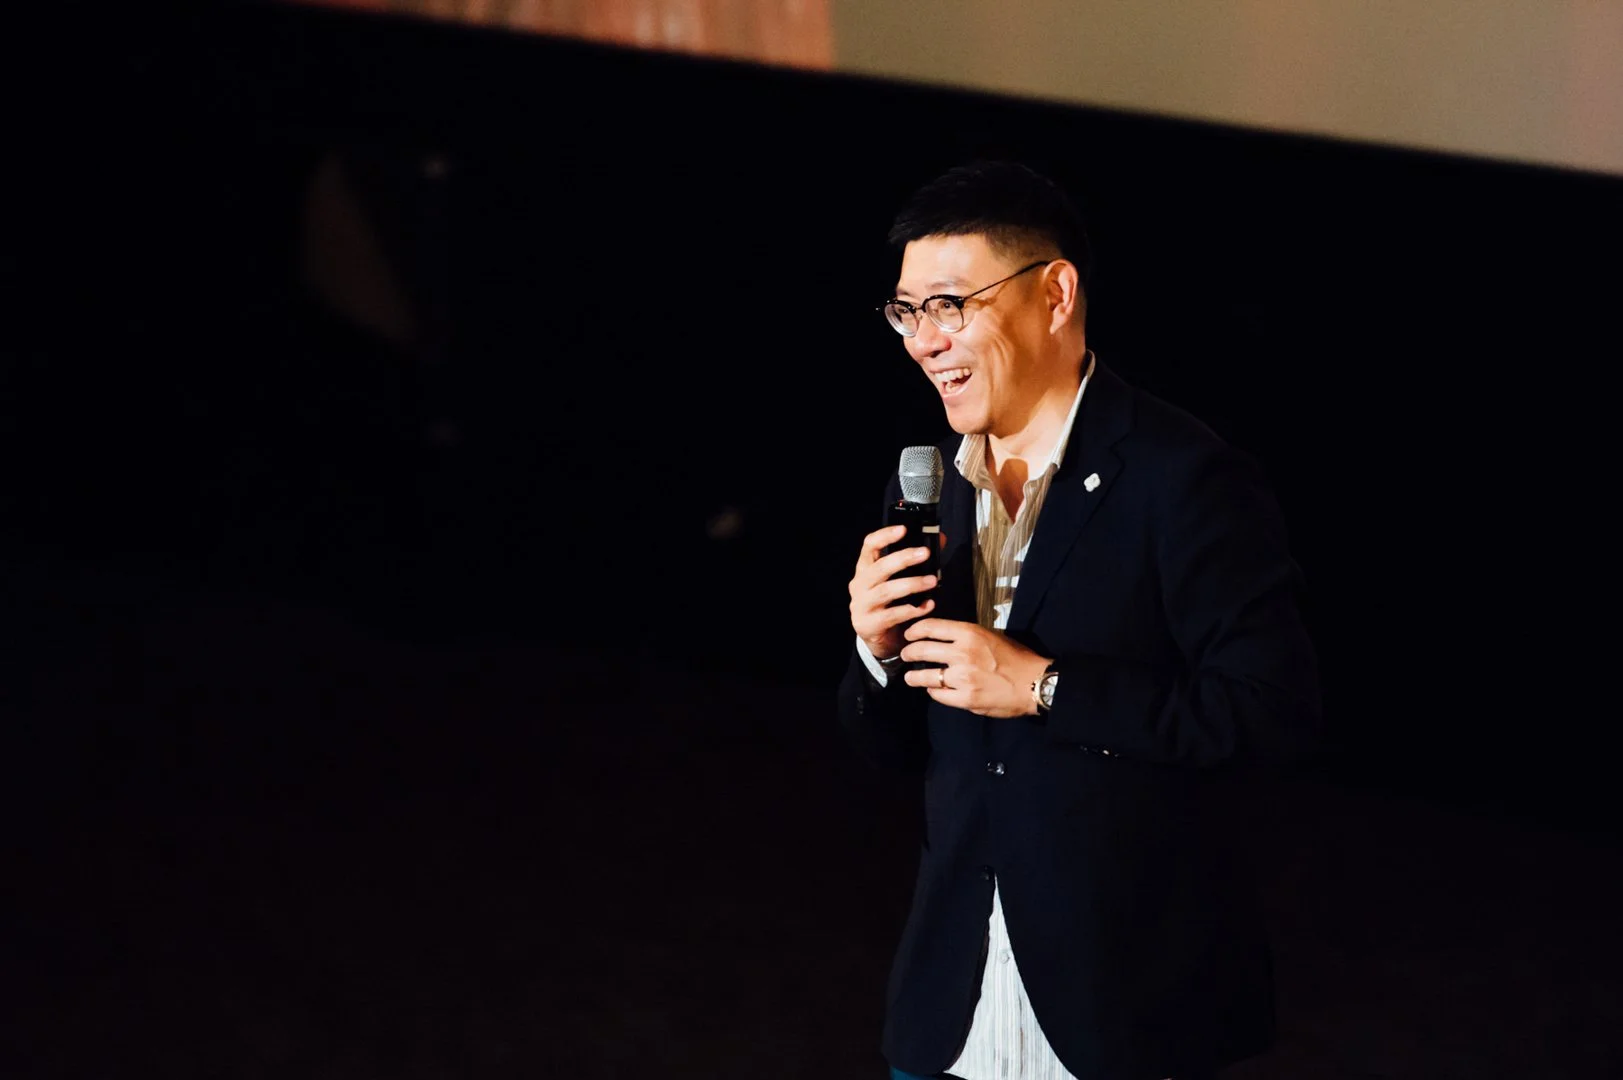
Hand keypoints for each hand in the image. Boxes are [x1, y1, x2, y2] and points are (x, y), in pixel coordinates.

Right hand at [847, 524, 939, 660]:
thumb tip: (941, 539)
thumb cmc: (891, 604)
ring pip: (886, 591)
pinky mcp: (868, 625)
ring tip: (932, 581)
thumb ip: (919, 561)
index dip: (885, 535)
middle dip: (903, 558)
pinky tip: (928, 606)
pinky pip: (892, 615)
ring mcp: (861, 606)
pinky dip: (912, 610)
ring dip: (912, 584)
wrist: (879, 639)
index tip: (904, 529)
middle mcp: (859, 585)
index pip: (869, 546)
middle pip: (879, 567)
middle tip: (926, 553)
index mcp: (865, 569)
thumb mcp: (900, 580)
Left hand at [899, 618, 1050, 717]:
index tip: (909, 635)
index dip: (914, 630)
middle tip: (906, 655)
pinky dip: (933, 692)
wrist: (1034, 682)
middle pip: (921, 650)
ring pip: (924, 676)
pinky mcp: (965, 699)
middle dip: (908, 653)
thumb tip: (942, 639)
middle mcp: (962, 653)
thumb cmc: (1016, 657)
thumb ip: (966, 637)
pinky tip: (934, 690)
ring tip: (911, 678)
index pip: (930, 627)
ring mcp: (962, 678)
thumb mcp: (991, 635)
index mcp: (969, 633)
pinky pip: (938, 695)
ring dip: (913, 677)